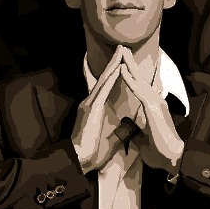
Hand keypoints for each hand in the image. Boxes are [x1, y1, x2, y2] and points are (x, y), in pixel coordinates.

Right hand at [71, 45, 123, 173]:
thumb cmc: (92, 153)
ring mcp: (90, 104)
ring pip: (104, 80)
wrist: (79, 160)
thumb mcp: (112, 140)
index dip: (112, 74)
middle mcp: (91, 102)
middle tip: (122, 48)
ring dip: (113, 65)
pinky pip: (103, 90)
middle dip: (114, 63)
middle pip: (105, 78)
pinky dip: (111, 78)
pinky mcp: (91, 109)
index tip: (120, 63)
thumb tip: (130, 125)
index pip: (105, 87)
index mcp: (95, 109)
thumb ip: (121, 131)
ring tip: (122, 51)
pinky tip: (118, 68)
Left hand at [120, 47, 184, 173]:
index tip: (124, 65)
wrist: (171, 160)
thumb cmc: (159, 152)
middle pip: (141, 79)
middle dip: (131, 64)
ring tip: (122, 52)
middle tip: (123, 49)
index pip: (141, 89)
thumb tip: (130, 129)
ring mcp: (155, 104)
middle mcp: (155, 102)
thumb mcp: (143, 140)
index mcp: (152, 109)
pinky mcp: (153, 109)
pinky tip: (122, 70)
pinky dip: (130, 80)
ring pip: (140, 81)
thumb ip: (137, 132)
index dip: (133, 77)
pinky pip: (139, 91)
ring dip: (130, 66)